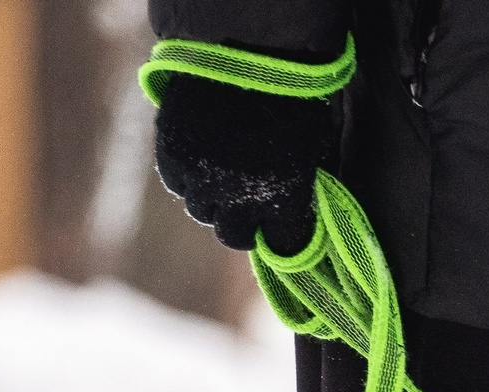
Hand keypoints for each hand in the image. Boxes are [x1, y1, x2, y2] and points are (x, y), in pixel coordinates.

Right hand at [153, 74, 334, 252]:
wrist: (248, 50)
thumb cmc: (292, 95)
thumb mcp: (313, 145)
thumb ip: (300, 183)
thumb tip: (294, 206)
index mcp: (285, 199)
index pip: (283, 245)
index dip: (280, 234)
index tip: (278, 224)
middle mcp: (242, 200)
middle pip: (234, 236)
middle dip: (241, 222)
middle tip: (244, 202)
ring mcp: (204, 180)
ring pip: (201, 210)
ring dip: (212, 198)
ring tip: (221, 172)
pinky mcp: (174, 157)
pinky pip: (177, 184)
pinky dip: (187, 176)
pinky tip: (200, 156)